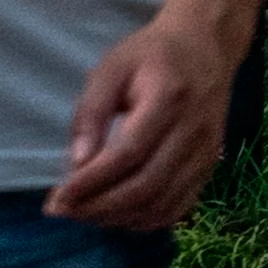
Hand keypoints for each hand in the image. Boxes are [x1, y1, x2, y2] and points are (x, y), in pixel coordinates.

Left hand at [52, 0, 240, 227]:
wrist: (206, 46)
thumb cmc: (152, 54)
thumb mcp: (112, 69)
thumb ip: (91, 112)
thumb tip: (77, 164)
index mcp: (170, 98)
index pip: (128, 154)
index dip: (90, 182)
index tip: (57, 197)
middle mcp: (194, 131)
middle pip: (145, 186)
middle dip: (98, 207)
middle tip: (64, 210)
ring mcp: (207, 152)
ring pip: (162, 204)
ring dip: (118, 218)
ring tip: (84, 213)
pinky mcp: (210, 166)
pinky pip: (178, 208)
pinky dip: (144, 221)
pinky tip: (118, 215)